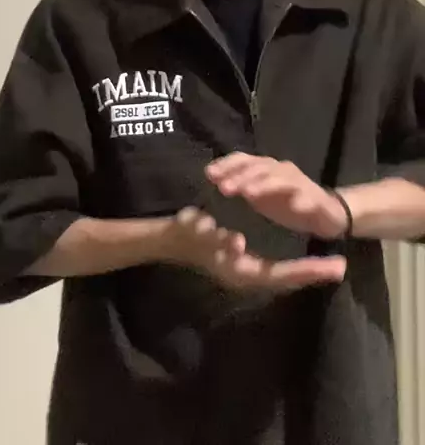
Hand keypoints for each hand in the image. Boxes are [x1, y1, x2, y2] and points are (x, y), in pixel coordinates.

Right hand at [164, 206, 345, 292]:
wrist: (173, 238)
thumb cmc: (189, 234)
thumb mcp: (201, 233)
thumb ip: (219, 239)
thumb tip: (238, 243)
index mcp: (239, 271)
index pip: (279, 274)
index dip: (306, 271)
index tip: (334, 267)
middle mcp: (246, 276)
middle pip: (286, 279)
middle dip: (312, 273)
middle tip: (339, 268)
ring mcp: (247, 273)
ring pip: (283, 277)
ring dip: (305, 272)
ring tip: (331, 268)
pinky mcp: (248, 267)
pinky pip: (276, 272)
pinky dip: (293, 269)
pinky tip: (308, 263)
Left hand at [206, 153, 348, 238]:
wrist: (326, 213)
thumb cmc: (287, 201)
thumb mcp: (258, 195)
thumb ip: (238, 185)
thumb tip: (213, 177)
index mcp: (266, 168)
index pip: (244, 159)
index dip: (227, 164)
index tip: (209, 174)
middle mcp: (282, 170)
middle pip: (260, 168)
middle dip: (241, 176)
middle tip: (224, 188)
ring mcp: (300, 183)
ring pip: (282, 180)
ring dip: (265, 185)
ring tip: (249, 193)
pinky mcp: (317, 199)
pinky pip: (310, 199)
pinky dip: (302, 201)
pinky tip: (295, 207)